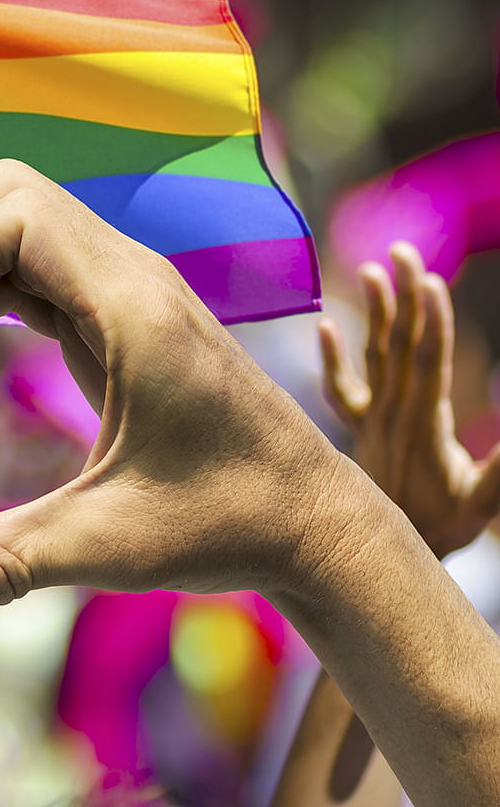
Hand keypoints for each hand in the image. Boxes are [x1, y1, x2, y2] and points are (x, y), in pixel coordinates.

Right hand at [0, 160, 350, 654]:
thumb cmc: (225, 524)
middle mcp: (132, 276)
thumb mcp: (108, 544)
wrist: (308, 518)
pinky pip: (38, 263)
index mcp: (134, 307)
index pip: (15, 213)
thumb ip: (7, 564)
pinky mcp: (122, 311)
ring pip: (20, 223)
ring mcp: (129, 287)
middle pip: (8, 196)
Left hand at [318, 241, 499, 557]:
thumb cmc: (443, 529)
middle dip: (404, 296)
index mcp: (424, 423)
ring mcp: (371, 419)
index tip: (432, 281)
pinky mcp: (357, 428)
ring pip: (372, 356)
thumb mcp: (484, 500)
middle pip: (400, 344)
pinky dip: (332, 359)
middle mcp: (392, 413)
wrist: (378, 556)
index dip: (431, 321)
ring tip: (370, 271)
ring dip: (373, 314)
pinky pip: (340, 389)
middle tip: (403, 250)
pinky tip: (323, 326)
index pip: (429, 361)